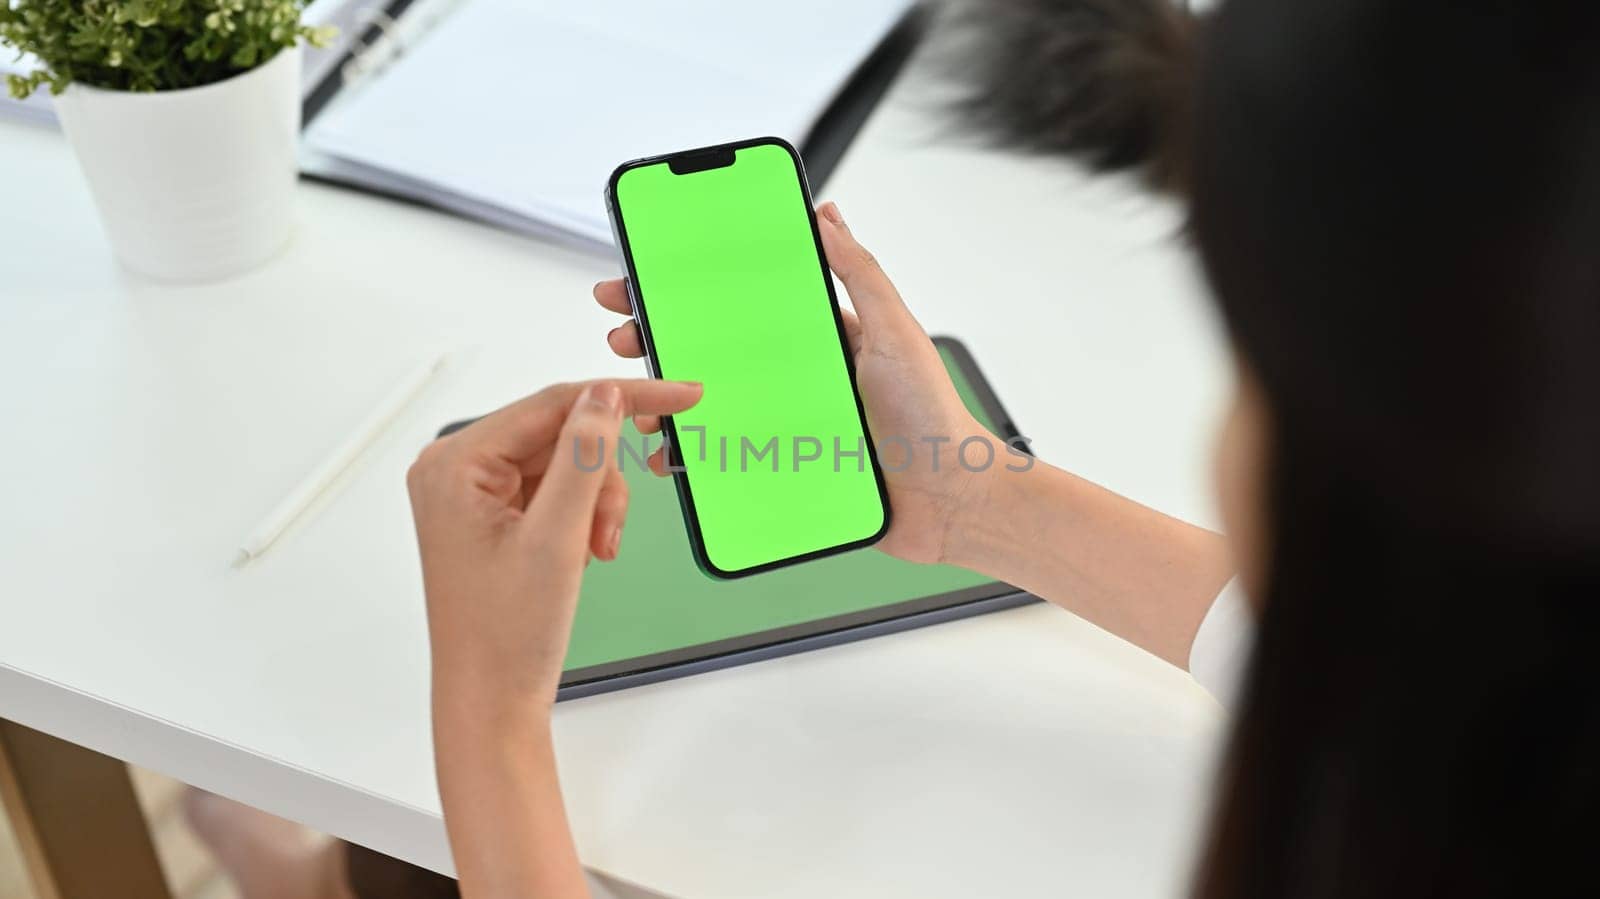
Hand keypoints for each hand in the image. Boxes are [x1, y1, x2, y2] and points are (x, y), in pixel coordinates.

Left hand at [406, 379, 702, 704]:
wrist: (492, 701)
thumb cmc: (505, 635)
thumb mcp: (556, 539)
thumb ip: (583, 458)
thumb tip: (603, 397)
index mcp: (454, 464)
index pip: (552, 404)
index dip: (622, 399)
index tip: (678, 397)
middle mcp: (456, 470)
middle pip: (560, 433)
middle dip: (601, 477)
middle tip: (612, 528)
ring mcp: (473, 494)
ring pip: (565, 462)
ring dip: (596, 501)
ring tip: (597, 550)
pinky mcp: (493, 516)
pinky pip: (555, 489)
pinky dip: (583, 515)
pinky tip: (583, 551)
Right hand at [594, 201, 996, 564]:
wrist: (949, 501)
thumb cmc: (933, 414)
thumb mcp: (895, 331)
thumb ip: (860, 274)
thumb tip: (827, 216)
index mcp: (815, 338)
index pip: (742, 303)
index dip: (693, 289)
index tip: (648, 276)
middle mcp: (794, 379)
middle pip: (712, 351)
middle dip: (660, 340)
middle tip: (625, 335)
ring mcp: (785, 425)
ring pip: (709, 407)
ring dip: (665, 402)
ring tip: (639, 401)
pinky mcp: (783, 471)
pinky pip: (726, 462)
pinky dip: (692, 459)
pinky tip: (670, 458)